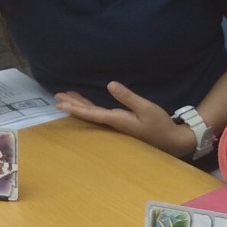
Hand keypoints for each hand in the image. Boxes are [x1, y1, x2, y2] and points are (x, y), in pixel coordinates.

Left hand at [54, 82, 195, 157]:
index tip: (61, 103)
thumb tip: (110, 85)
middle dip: (72, 105)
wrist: (170, 141)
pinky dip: (90, 107)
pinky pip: (100, 114)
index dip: (75, 107)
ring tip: (65, 98)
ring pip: (93, 114)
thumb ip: (128, 97)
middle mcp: (113, 124)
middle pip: (88, 114)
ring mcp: (116, 124)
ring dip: (79, 105)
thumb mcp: (146, 108)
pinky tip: (85, 104)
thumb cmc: (159, 124)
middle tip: (57, 97)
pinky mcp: (121, 123)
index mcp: (116, 120)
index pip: (91, 113)